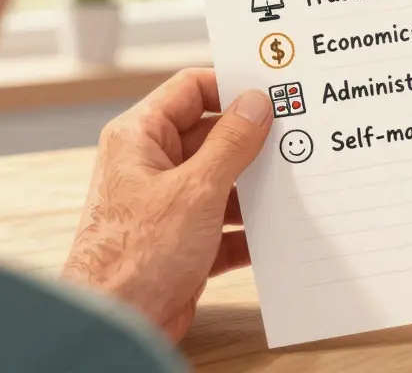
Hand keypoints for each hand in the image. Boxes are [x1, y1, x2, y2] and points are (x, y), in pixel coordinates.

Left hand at [62, 69, 271, 341]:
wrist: (118, 324)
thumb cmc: (135, 256)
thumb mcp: (195, 189)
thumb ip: (231, 143)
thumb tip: (255, 104)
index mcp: (140, 138)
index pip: (190, 89)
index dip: (230, 86)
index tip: (272, 91)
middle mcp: (151, 166)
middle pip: (211, 135)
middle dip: (251, 141)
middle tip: (293, 138)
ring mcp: (167, 205)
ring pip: (221, 181)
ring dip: (253, 188)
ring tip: (292, 185)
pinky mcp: (182, 242)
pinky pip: (224, 224)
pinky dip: (248, 229)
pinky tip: (274, 233)